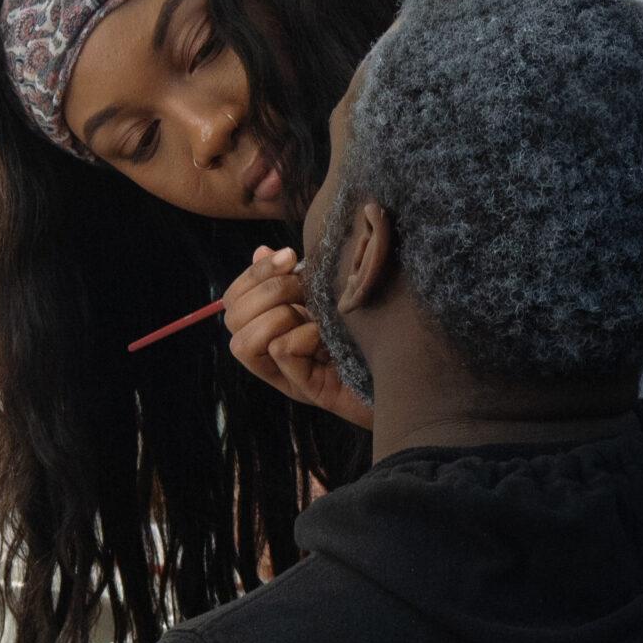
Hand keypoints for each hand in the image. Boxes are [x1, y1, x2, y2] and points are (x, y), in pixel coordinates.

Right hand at [222, 246, 373, 429]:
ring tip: (314, 313)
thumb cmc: (371, 328)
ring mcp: (288, 377)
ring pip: (242, 343)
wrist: (411, 367)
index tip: (289, 255)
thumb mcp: (330, 294)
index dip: (253, 274)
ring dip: (278, 316)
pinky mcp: (309, 391)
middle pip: (231, 319)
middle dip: (267, 291)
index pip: (233, 301)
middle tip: (303, 286)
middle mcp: (272, 356)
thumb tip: (262, 250)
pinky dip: (305, 335)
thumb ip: (296, 275)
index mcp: (272, 329)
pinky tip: (330, 336)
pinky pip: (283, 352)